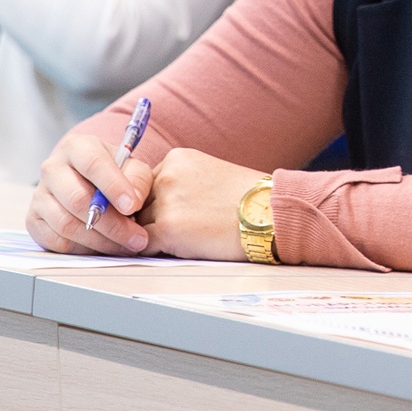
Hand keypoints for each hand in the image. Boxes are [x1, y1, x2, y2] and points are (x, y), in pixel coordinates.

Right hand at [25, 131, 157, 255]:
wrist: (88, 180)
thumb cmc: (115, 173)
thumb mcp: (133, 168)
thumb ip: (137, 180)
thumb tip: (132, 202)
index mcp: (77, 147)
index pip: (93, 164)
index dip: (113, 186)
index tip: (132, 207)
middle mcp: (52, 168)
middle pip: (77, 200)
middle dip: (112, 224)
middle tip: (137, 238)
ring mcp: (39, 195)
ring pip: (66, 224)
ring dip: (100, 241)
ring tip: (127, 246)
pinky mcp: (34, 220)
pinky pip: (56, 241)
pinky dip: (83, 250)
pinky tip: (105, 248)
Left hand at [130, 147, 267, 260]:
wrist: (271, 215)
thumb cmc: (250, 199)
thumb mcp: (211, 174)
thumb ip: (182, 183)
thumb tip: (160, 204)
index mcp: (177, 159)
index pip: (147, 184)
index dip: (157, 201)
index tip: (174, 212)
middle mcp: (167, 176)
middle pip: (140, 204)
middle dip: (153, 218)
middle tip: (181, 228)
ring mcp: (166, 202)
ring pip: (140, 225)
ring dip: (154, 235)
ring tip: (188, 238)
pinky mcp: (168, 229)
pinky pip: (143, 245)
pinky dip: (153, 251)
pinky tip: (178, 249)